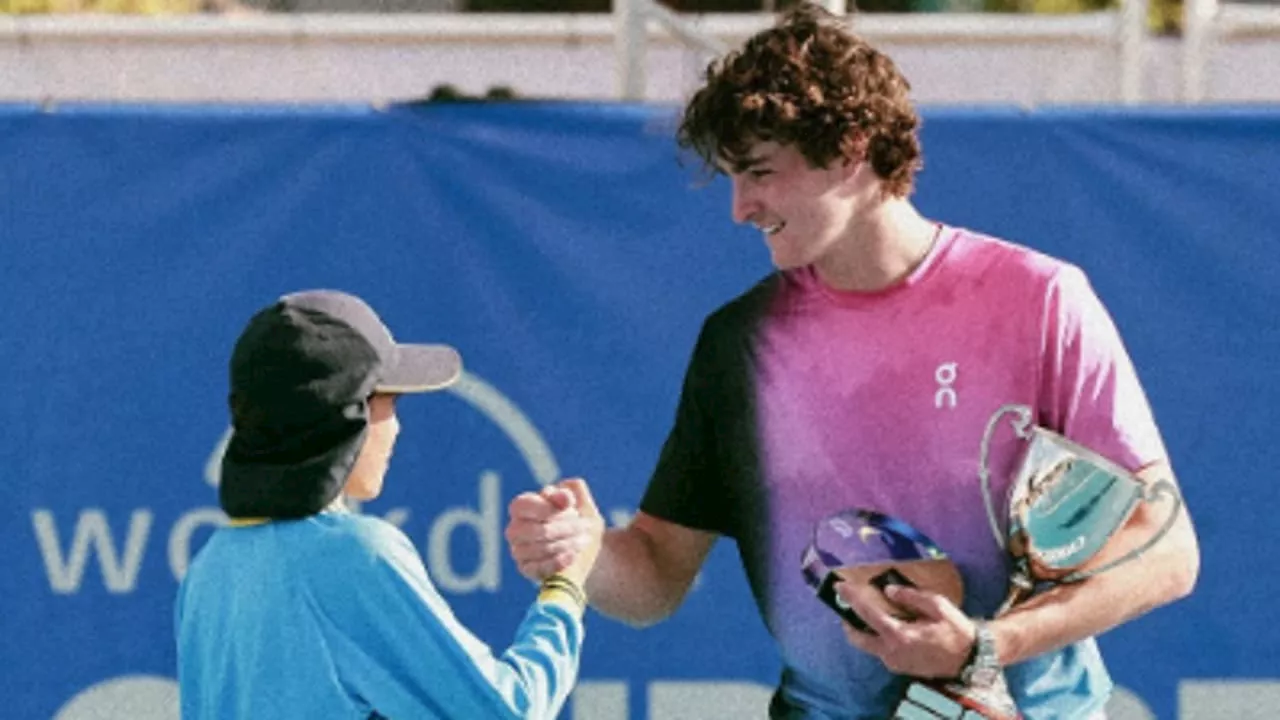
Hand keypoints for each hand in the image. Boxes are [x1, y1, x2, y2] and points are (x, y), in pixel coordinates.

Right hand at [505, 478, 603, 585]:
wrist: (586, 550)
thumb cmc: (577, 520)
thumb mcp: (579, 503)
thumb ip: (569, 495)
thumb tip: (563, 497)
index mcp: (520, 506)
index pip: (524, 505)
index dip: (548, 508)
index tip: (572, 510)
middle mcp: (514, 529)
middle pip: (536, 530)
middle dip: (565, 528)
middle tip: (584, 526)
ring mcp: (518, 550)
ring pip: (539, 549)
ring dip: (566, 544)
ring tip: (583, 540)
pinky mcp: (526, 569)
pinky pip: (539, 568)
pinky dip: (559, 561)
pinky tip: (573, 555)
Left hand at [837, 582, 976, 678]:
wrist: (970, 658)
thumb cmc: (955, 630)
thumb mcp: (937, 606)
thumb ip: (911, 597)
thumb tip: (888, 591)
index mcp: (899, 636)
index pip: (867, 615)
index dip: (852, 599)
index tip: (840, 587)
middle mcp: (891, 652)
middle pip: (856, 636)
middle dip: (848, 619)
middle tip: (847, 603)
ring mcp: (893, 663)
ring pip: (866, 645)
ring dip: (861, 628)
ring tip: (865, 610)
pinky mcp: (898, 667)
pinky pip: (878, 649)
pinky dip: (874, 636)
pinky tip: (884, 623)